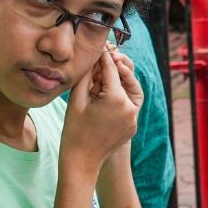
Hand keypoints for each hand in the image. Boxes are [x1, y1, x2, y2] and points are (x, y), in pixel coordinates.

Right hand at [62, 49, 139, 172]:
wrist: (82, 161)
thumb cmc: (74, 131)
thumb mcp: (77, 100)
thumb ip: (87, 76)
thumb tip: (92, 58)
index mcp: (116, 100)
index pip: (112, 70)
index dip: (105, 56)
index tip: (100, 46)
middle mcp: (130, 109)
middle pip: (126, 78)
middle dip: (116, 67)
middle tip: (107, 57)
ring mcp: (133, 118)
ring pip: (132, 91)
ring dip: (122, 80)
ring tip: (108, 73)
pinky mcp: (132, 125)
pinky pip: (130, 104)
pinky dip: (122, 95)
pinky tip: (108, 91)